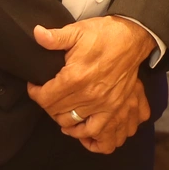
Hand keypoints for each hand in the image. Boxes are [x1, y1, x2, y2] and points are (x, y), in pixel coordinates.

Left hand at [26, 18, 155, 150]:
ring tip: (61, 111)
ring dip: (63, 120)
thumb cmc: (104, 34)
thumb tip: (36, 33)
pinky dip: (89, 138)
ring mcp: (104, 105)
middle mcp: (89, 96)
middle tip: (48, 96)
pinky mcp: (116, 109)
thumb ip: (55, 37)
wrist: (133, 37)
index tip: (35, 86)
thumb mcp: (77, 31)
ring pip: (73, 125)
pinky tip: (81, 130)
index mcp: (75, 77)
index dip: (35, 93)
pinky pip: (101, 134)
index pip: (45, 97)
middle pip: (56, 112)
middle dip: (47, 105)